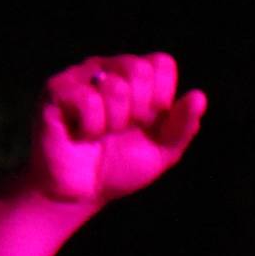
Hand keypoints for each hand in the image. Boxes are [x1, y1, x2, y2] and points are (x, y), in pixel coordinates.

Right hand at [28, 54, 204, 208]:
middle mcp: (106, 69)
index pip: (160, 63)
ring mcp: (78, 77)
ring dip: (114, 123)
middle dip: (141, 111)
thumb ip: (183, 126)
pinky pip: (88, 100)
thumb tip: (199, 96)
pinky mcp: (55, 92)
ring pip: (115, 86)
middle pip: (139, 69)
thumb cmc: (121, 167)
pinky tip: (81, 135)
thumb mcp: (163, 151)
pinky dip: (92, 127)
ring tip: (101, 134)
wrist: (82, 192)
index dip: (162, 97)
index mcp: (134, 77)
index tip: (150, 123)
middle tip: (124, 130)